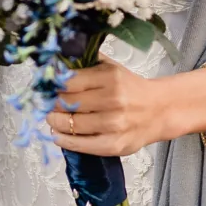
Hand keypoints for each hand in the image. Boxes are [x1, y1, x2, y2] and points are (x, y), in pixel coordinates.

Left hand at [48, 60, 185, 157]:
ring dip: (55, 121)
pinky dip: (64, 140)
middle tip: (46, 103)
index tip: (45, 86)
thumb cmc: (131, 88)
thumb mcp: (112, 67)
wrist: (160, 111)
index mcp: (110, 77)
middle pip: (66, 103)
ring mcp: (114, 125)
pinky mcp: (114, 145)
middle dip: (51, 104)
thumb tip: (56, 60)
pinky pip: (80, 145)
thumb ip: (87, 62)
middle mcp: (113, 100)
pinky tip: (59, 135)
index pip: (68, 81)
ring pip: (70, 125)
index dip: (52, 85)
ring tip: (53, 118)